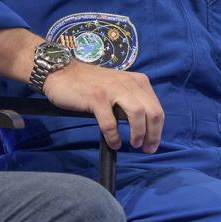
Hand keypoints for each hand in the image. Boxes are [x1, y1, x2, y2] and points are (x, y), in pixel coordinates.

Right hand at [42, 62, 164, 152]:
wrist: (62, 72)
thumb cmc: (91, 83)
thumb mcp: (119, 87)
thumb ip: (132, 100)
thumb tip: (144, 127)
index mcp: (138, 81)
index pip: (157, 108)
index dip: (158, 130)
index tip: (152, 144)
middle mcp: (129, 83)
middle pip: (152, 112)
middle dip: (153, 134)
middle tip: (146, 149)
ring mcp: (112, 89)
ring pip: (137, 114)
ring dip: (138, 133)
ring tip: (134, 145)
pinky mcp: (96, 97)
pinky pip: (110, 122)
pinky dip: (114, 136)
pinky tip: (113, 143)